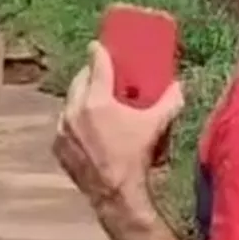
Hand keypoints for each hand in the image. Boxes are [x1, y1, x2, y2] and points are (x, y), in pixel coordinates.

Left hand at [53, 42, 185, 206]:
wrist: (116, 194)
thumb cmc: (136, 157)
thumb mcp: (155, 126)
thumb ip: (170, 102)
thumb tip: (180, 86)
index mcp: (97, 101)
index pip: (96, 66)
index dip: (98, 52)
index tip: (97, 45)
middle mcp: (75, 111)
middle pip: (79, 81)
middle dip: (89, 73)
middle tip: (101, 73)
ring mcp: (63, 128)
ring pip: (70, 102)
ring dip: (81, 96)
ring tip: (94, 99)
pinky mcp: (58, 145)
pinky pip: (65, 123)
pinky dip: (74, 119)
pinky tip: (86, 124)